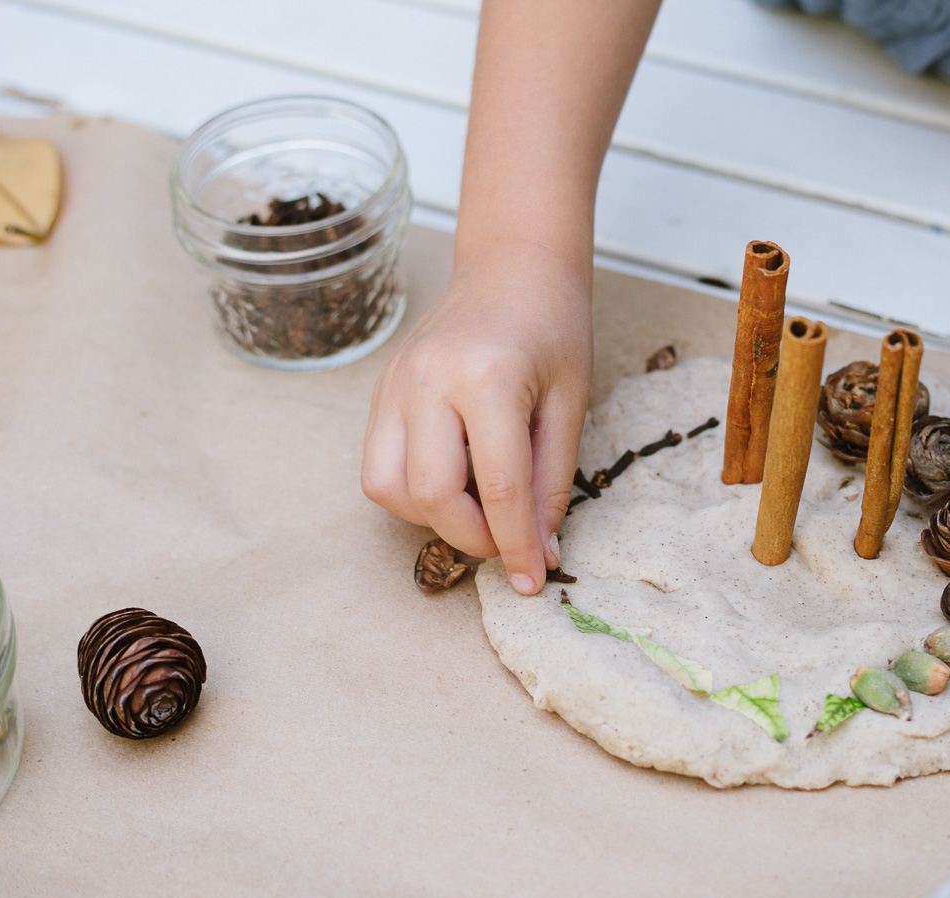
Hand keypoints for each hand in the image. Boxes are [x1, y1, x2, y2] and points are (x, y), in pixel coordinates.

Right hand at [361, 240, 591, 594]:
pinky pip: (379, 464)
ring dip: (433, 517)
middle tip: (508, 542)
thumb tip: (540, 552)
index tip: (531, 582)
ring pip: (387, 488)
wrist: (513, 263)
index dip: (516, 546)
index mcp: (485, 378)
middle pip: (429, 496)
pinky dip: (413, 491)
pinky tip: (455, 480)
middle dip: (471, 538)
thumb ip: (552, 481)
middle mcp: (427, 381)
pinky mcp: (380, 391)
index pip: (498, 488)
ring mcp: (393, 385)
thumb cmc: (552, 324)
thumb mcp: (569, 403)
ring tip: (478, 507)